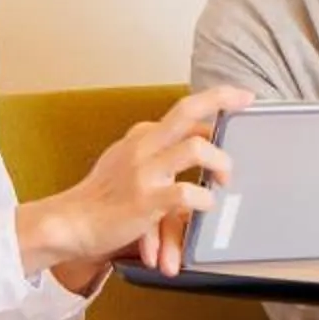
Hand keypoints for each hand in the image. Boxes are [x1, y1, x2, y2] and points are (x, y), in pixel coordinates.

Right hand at [16, 85, 251, 280]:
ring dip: (220, 163)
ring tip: (224, 180)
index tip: (241, 96)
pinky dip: (204, 200)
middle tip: (247, 102)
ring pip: (195, 149)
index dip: (217, 100)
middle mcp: (143, 146)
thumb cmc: (103, 197)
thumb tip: (199, 142)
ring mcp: (144, 172)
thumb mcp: (127, 161)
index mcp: (142, 136)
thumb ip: (157, 150)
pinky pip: (187, 194)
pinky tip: (205, 206)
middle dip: (221, 99)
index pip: (184, 110)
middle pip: (187, 110)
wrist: (71, 223)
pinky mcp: (146, 200)